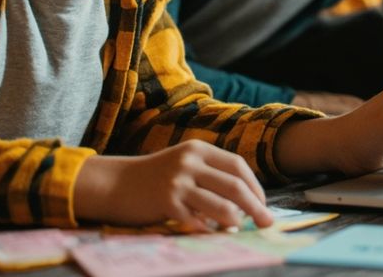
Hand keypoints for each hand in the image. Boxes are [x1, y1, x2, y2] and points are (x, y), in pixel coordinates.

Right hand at [72, 140, 272, 230]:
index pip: (237, 166)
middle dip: (255, 207)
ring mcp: (177, 181)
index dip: (255, 187)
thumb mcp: (184, 164)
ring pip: (221, 205)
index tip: (263, 204)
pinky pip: (197, 221)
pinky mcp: (166, 202)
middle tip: (266, 223)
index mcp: (198, 148)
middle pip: (235, 185)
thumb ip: (211, 175)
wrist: (116, 184)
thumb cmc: (156, 178)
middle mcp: (189, 161)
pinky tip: (211, 234)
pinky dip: (208, 230)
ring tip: (239, 229)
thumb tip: (246, 200)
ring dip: (235, 221)